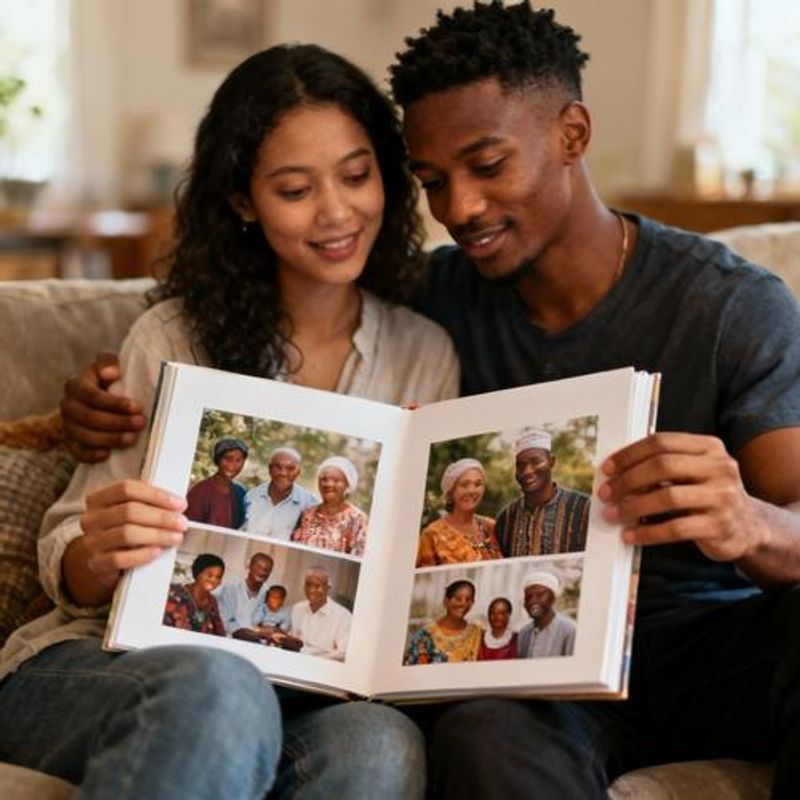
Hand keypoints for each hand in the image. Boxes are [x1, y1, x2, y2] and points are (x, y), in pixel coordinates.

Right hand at [60, 352, 146, 463]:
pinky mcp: (70, 442)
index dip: (115, 403)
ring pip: (85, 436)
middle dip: (118, 422)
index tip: (137, 407)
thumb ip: (108, 361)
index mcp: (75, 385)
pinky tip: (108, 454)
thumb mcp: (108, 364)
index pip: (93, 396)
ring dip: (110, 439)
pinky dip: (91, 455)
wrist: (97, 398)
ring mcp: (67, 425)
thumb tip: (112, 373)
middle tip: (141, 423)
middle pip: (91, 418)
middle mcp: (67, 406)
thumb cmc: (108, 379)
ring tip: (132, 438)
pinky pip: (77, 452)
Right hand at [64, 480, 186, 605]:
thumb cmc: (126, 531)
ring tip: (175, 537)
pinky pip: (120, 558)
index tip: (179, 504)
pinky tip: (157, 551)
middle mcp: (91, 519)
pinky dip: (142, 554)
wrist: (106, 561)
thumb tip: (177, 505)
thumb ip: (149, 504)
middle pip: (128, 511)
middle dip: (161, 517)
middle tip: (181, 523)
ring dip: (157, 535)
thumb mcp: (133, 512)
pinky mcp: (96, 564)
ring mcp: (91, 542)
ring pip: (126, 534)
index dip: (156, 495)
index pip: (127, 488)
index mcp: (99, 499)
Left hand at [598, 432, 768, 562]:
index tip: (607, 468)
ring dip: (633, 507)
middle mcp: (720, 468)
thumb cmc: (708, 495)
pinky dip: (648, 533)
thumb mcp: (694, 472)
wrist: (749, 527)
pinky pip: (676, 529)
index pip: (661, 442)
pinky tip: (631, 536)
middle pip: (662, 466)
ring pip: (668, 498)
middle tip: (606, 493)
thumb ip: (663, 466)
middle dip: (628, 480)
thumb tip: (615, 472)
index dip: (630, 454)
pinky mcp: (720, 526)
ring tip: (613, 514)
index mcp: (709, 447)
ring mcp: (723, 497)